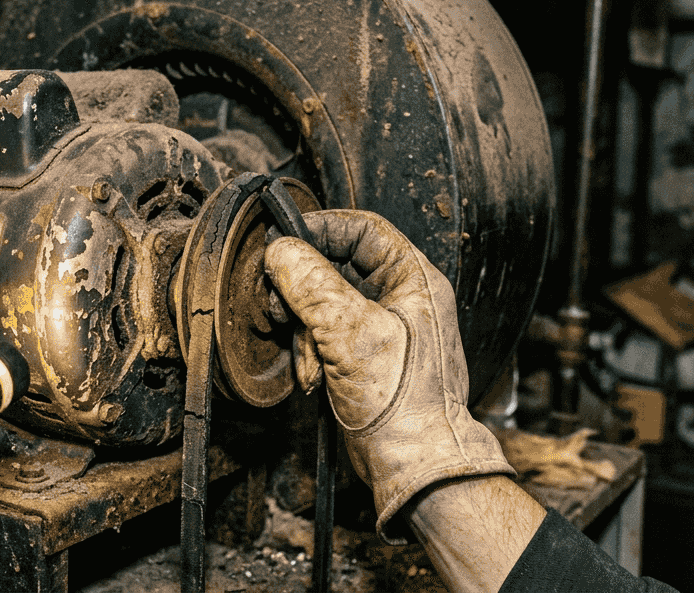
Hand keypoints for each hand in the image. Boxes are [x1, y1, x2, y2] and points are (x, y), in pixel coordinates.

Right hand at [264, 210, 514, 541]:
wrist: (412, 465)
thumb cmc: (405, 406)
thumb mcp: (352, 334)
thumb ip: (312, 285)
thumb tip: (281, 251)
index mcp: (414, 280)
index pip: (363, 228)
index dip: (321, 228)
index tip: (285, 240)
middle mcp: (400, 299)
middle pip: (334, 266)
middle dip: (301, 290)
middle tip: (279, 305)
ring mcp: (381, 329)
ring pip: (321, 303)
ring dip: (303, 331)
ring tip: (309, 360)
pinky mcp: (362, 357)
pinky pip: (321, 337)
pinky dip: (309, 354)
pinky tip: (312, 378)